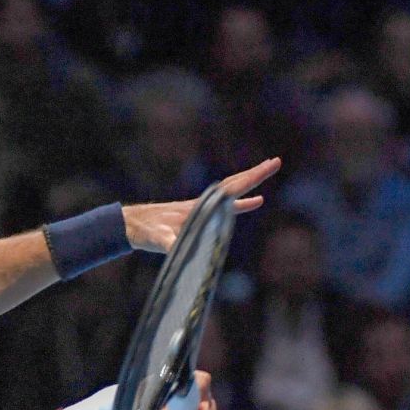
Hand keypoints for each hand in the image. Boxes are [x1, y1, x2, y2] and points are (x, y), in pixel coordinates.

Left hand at [122, 157, 280, 252]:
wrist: (132, 225)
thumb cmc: (145, 231)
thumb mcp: (157, 239)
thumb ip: (168, 243)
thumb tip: (174, 247)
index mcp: (200, 206)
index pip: (232, 189)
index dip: (253, 178)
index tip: (271, 164)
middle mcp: (204, 202)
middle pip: (236, 183)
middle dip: (257, 173)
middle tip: (277, 161)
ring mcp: (203, 206)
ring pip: (233, 190)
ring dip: (251, 182)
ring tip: (269, 171)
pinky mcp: (201, 213)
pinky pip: (228, 204)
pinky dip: (244, 201)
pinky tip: (256, 202)